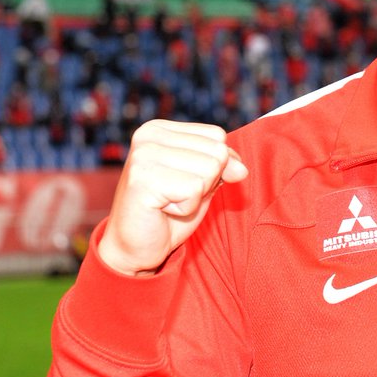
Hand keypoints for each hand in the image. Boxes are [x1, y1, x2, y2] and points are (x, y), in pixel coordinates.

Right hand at [97, 120, 248, 276]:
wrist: (134, 248)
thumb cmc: (169, 213)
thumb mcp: (204, 183)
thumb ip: (224, 166)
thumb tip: (242, 170)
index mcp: (160, 129)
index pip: (217, 136)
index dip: (214, 166)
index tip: (183, 181)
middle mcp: (148, 136)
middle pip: (217, 152)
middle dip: (206, 182)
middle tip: (175, 196)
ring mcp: (143, 156)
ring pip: (209, 170)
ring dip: (196, 196)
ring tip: (168, 202)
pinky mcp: (143, 180)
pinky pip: (195, 190)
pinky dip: (186, 208)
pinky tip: (162, 210)